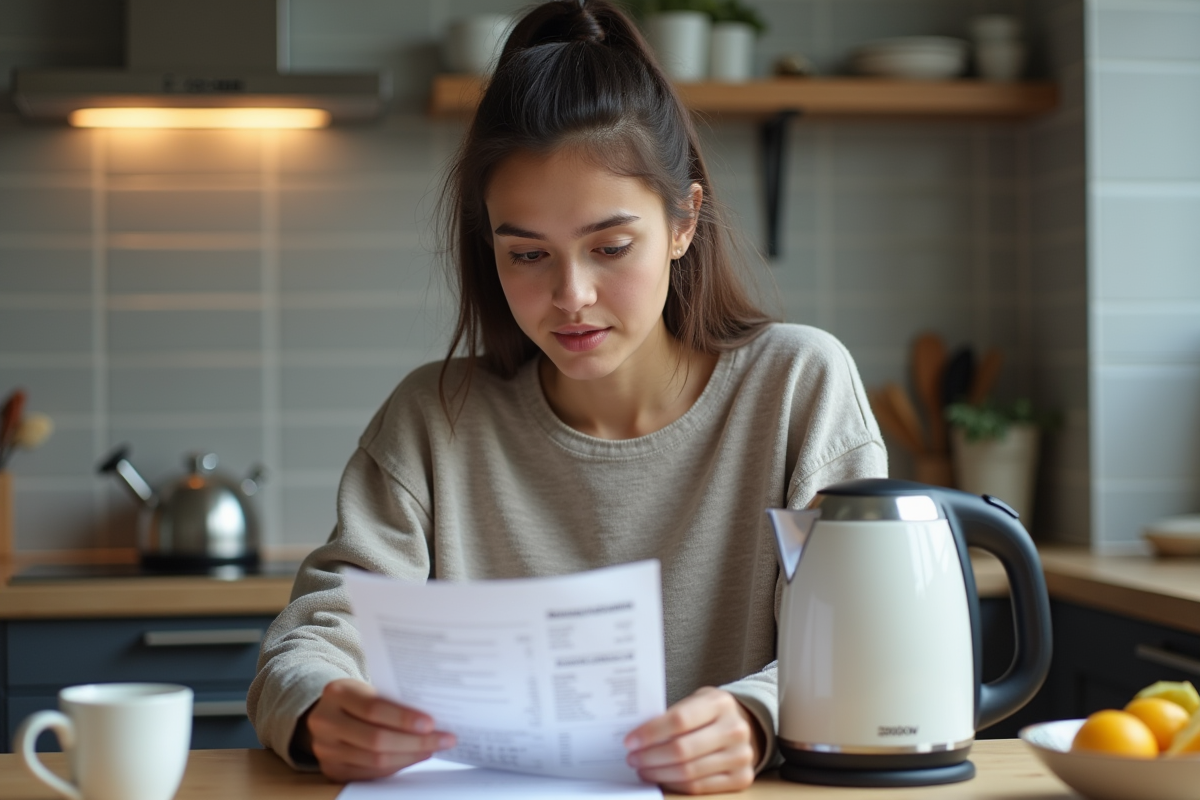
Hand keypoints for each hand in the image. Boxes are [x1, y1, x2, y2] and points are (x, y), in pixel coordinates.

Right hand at [301, 678, 455, 781]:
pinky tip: (414, 757)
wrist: (326, 711)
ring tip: (433, 748)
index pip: (373, 708)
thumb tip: (431, 717)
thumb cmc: (357, 697)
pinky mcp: (332, 769)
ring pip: (375, 760)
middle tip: (443, 739)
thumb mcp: (368, 687)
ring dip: (410, 756)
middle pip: (375, 739)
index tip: (431, 723)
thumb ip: (392, 699)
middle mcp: (325, 722)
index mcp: (337, 693)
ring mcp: (326, 749)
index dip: (403, 718)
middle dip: (415, 742)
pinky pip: (370, 773)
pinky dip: (397, 766)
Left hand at [623, 686, 762, 794]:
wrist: (743, 726)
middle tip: (632, 758)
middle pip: (682, 750)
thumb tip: (637, 737)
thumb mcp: (695, 701)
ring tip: (643, 769)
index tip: (630, 741)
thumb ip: (672, 715)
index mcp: (720, 703)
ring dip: (659, 773)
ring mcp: (741, 756)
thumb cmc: (710, 713)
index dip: (651, 733)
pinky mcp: (742, 778)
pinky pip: (700, 787)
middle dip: (650, 757)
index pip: (679, 720)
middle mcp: (735, 729)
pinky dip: (675, 784)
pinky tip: (661, 778)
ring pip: (689, 772)